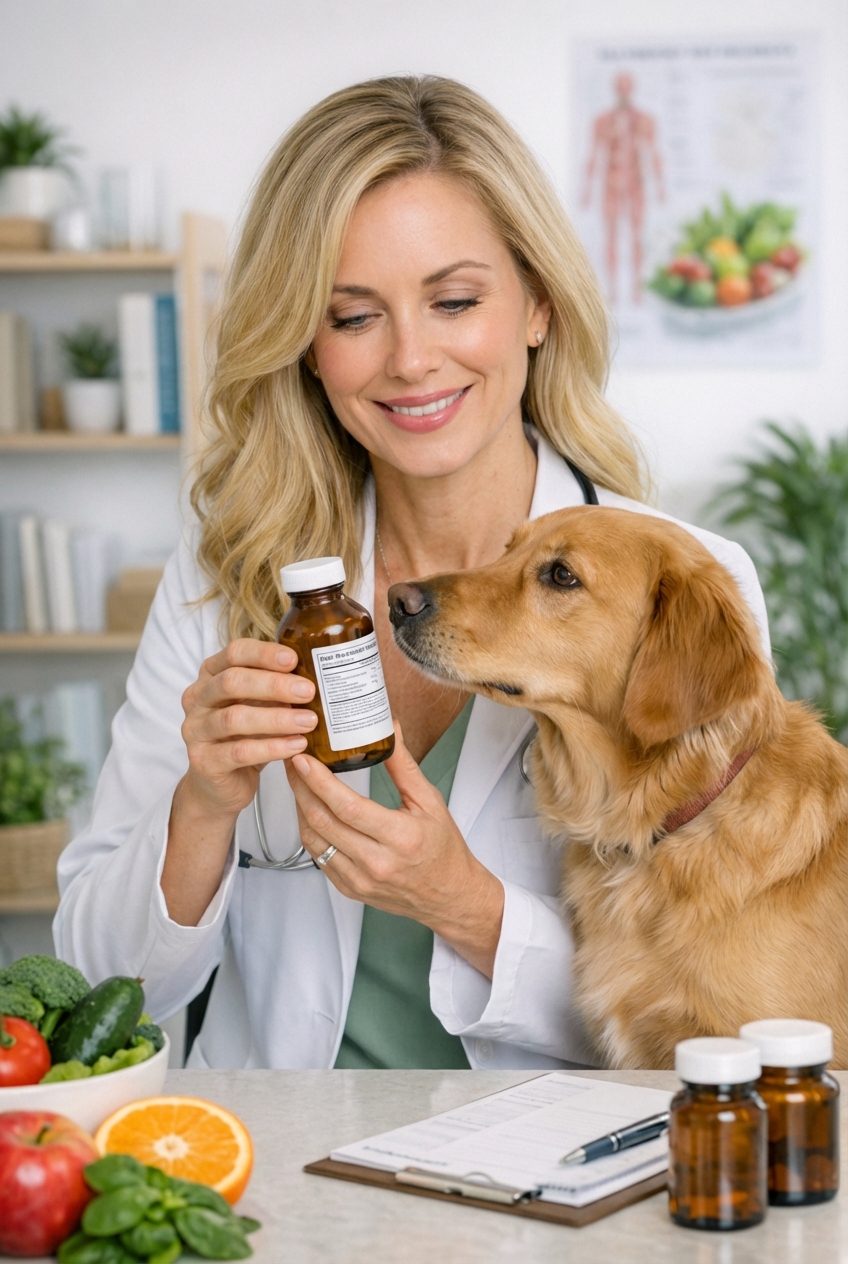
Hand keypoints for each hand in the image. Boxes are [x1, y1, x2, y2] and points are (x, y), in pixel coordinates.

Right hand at [177, 638, 317, 817]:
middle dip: (273, 685)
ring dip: (277, 719)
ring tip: (309, 722)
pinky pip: (239, 752)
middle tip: (308, 691)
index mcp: (211, 675)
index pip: (234, 653)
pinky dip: (272, 748)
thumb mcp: (259, 705)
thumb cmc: (244, 736)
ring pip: (234, 718)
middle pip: (231, 682)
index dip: (264, 653)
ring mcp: (195, 730)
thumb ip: (275, 689)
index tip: (294, 659)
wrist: (221, 783)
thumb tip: (314, 675)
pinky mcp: (203, 761)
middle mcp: (197, 698)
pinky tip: (296, 746)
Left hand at [285, 725, 504, 977]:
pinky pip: (318, 857)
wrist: (449, 896)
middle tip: (292, 762)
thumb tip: (389, 729)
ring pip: (314, 840)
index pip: (348, 806)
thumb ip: (404, 766)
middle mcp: (376, 862)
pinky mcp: (349, 889)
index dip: (319, 781)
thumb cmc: (444, 848)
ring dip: (300, 808)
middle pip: (323, 821)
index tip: (303, 759)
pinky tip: (309, 810)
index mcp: (400, 837)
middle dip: (301, 787)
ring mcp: (360, 879)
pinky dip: (310, 830)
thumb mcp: (430, 802)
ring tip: (298, 782)